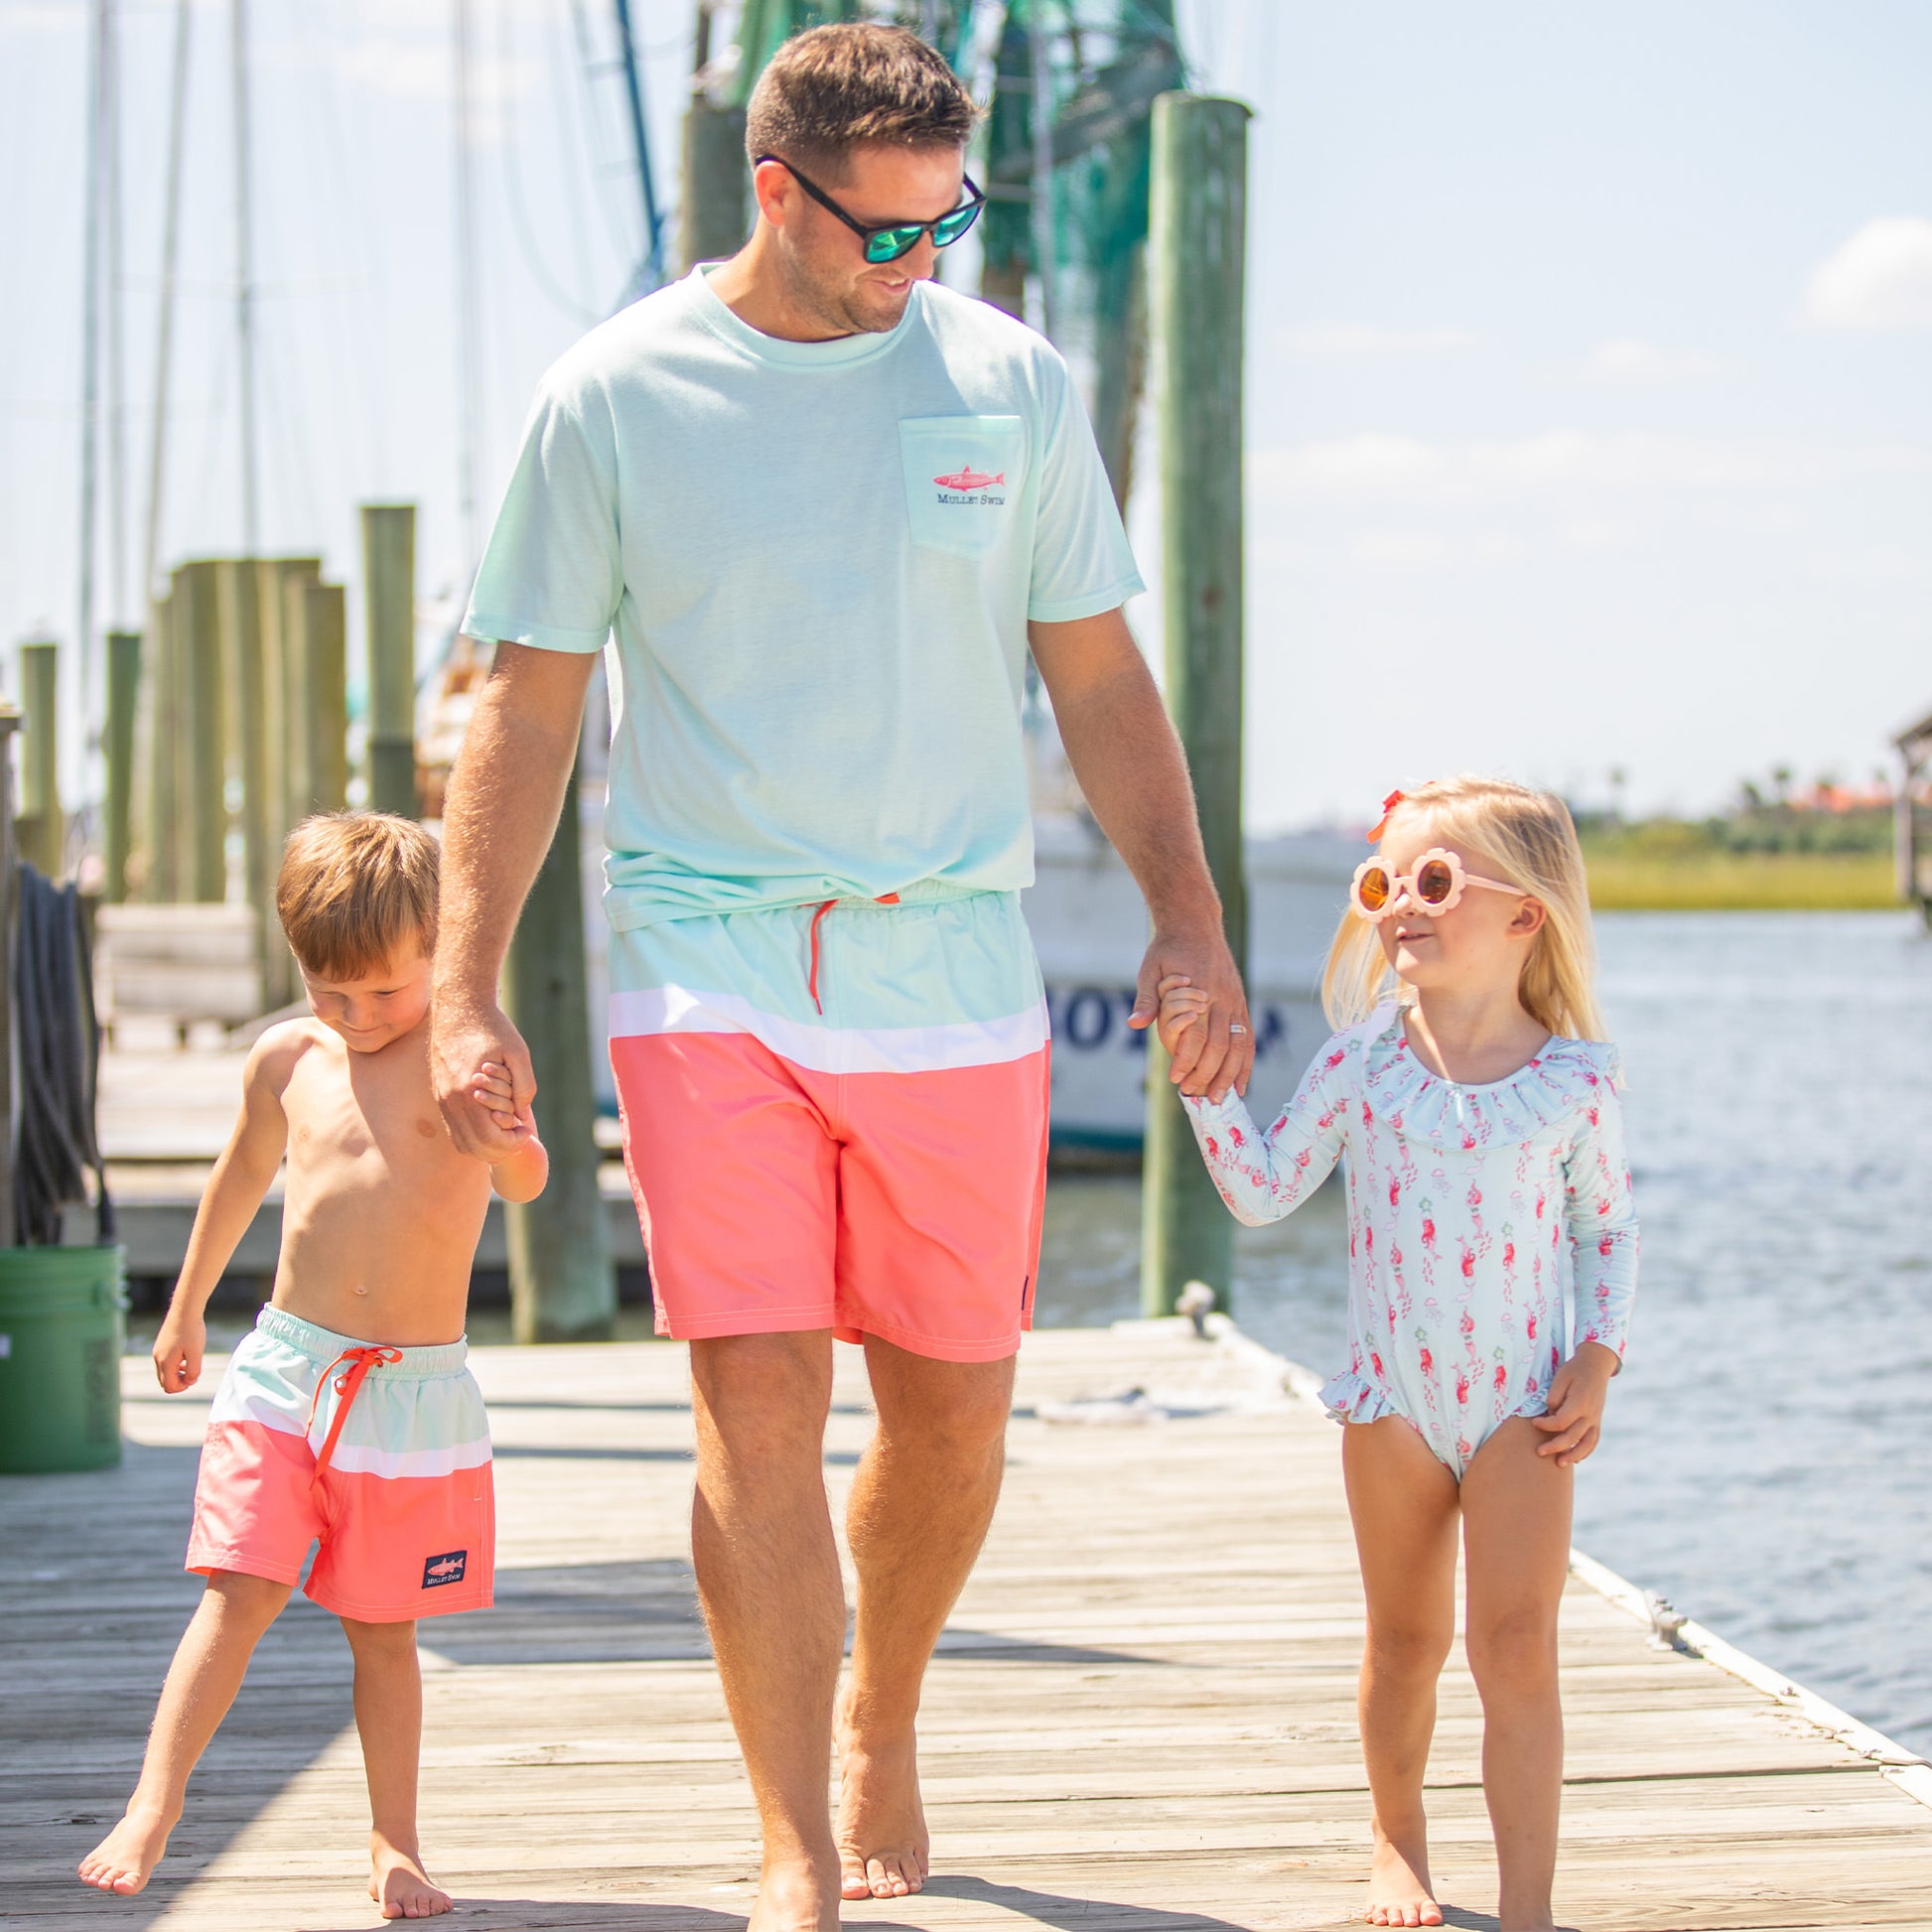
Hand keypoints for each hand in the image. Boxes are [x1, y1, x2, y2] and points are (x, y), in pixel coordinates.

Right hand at [154, 1302, 204, 1392]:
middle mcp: (157, 1358)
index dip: (183, 1387)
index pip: (169, 1387)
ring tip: (191, 1364)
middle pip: (164, 1381)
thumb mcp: (196, 1353)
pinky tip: (186, 1356)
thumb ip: (193, 1370)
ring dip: (177, 1373)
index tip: (194, 1377)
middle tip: (193, 1373)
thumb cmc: (192, 1330)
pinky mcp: (160, 1345)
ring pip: (164, 1372)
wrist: (185, 1309)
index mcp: (165, 1362)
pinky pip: (165, 1362)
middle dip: (179, 1381)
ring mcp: (157, 1351)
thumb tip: (190, 1381)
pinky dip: (175, 1364)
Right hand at [432, 996, 536, 1158]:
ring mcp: (443, 1099)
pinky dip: (472, 1136)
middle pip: (475, 1147)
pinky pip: (454, 1129)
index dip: (512, 1142)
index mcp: (469, 1092)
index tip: (526, 1131)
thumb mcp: (518, 1053)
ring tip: (507, 1133)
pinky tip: (491, 1125)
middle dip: (501, 1149)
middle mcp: (451, 1100)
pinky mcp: (441, 1095)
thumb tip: (522, 1116)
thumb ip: (524, 1087)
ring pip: (462, 1142)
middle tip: (519, 1136)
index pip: (489, 1139)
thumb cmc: (492, 1028)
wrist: (458, 1007)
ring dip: (485, 1147)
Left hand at [1127, 920, 1252, 1099]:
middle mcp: (1221, 998)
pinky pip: (1248, 1037)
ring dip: (1230, 1075)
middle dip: (1208, 1074)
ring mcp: (1235, 1001)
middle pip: (1219, 1045)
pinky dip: (1246, 1062)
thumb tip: (1134, 1024)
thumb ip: (1147, 999)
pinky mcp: (1241, 1003)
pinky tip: (1241, 1084)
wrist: (1195, 924)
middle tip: (1194, 1095)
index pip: (1195, 1034)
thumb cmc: (1168, 949)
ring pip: (1239, 1044)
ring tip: (1219, 1098)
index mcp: (1198, 990)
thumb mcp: (1151, 969)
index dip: (1187, 1059)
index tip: (1176, 1079)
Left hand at [1532, 1341, 1618, 1463]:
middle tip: (1539, 1452)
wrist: (1596, 1365)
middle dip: (1555, 1446)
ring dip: (1573, 1455)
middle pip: (1573, 1436)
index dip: (1546, 1425)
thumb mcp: (1560, 1378)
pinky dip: (1585, 1451)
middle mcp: (1590, 1414)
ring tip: (1559, 1463)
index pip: (1561, 1422)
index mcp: (1580, 1402)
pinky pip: (1593, 1441)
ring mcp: (1595, 1419)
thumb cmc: (1574, 1370)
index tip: (1535, 1422)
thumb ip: (1554, 1398)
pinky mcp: (1597, 1421)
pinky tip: (1576, 1459)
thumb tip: (1551, 1415)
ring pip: (1586, 1443)